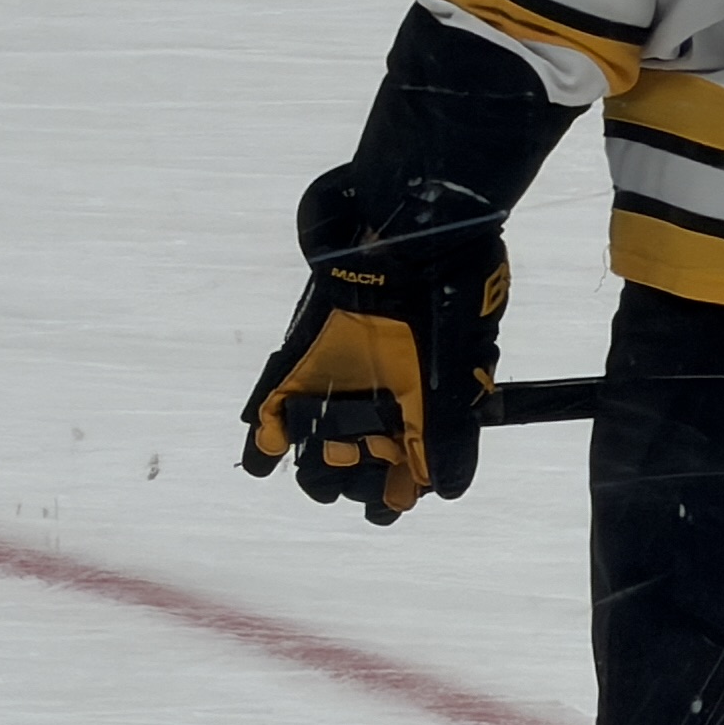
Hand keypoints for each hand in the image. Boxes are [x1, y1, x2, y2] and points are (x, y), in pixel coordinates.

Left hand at [240, 167, 510, 521]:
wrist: (411, 221)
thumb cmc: (450, 289)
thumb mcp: (459, 367)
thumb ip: (450, 432)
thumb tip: (448, 491)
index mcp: (426, 402)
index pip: (410, 467)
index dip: (398, 493)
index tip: (388, 503)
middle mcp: (383, 393)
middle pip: (362, 461)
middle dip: (356, 482)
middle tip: (355, 480)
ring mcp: (342, 373)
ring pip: (319, 441)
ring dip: (314, 467)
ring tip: (315, 475)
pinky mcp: (304, 352)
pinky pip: (277, 403)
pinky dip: (265, 436)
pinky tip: (263, 457)